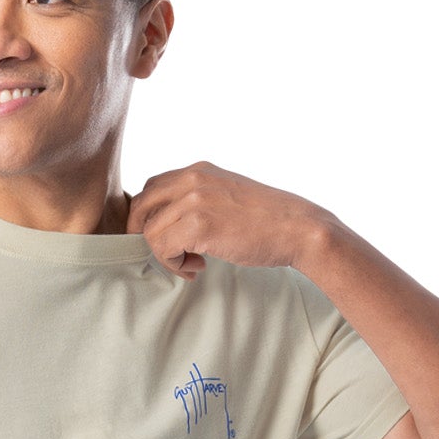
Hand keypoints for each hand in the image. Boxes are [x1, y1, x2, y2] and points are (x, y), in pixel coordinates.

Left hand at [128, 161, 327, 281]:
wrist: (298, 228)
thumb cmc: (267, 221)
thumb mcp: (226, 198)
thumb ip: (198, 202)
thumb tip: (169, 224)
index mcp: (198, 170)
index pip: (151, 189)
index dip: (150, 217)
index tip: (166, 240)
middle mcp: (192, 179)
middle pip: (140, 206)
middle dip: (145, 236)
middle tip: (169, 255)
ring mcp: (194, 200)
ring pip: (149, 232)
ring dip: (165, 256)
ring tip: (192, 264)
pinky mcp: (199, 224)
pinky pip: (162, 248)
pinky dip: (174, 265)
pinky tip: (197, 267)